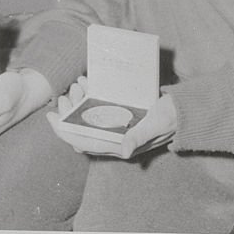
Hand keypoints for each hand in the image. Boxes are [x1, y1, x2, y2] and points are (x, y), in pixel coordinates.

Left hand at [47, 79, 176, 158]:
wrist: (183, 110)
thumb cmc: (170, 118)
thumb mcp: (155, 124)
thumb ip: (138, 136)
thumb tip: (123, 152)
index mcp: (119, 145)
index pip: (84, 143)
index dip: (64, 132)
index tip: (51, 118)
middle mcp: (114, 137)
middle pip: (82, 129)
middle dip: (69, 112)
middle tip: (67, 92)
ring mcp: (116, 126)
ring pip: (87, 117)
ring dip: (78, 101)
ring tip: (79, 82)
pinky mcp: (120, 115)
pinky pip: (98, 108)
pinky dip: (89, 96)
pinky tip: (88, 82)